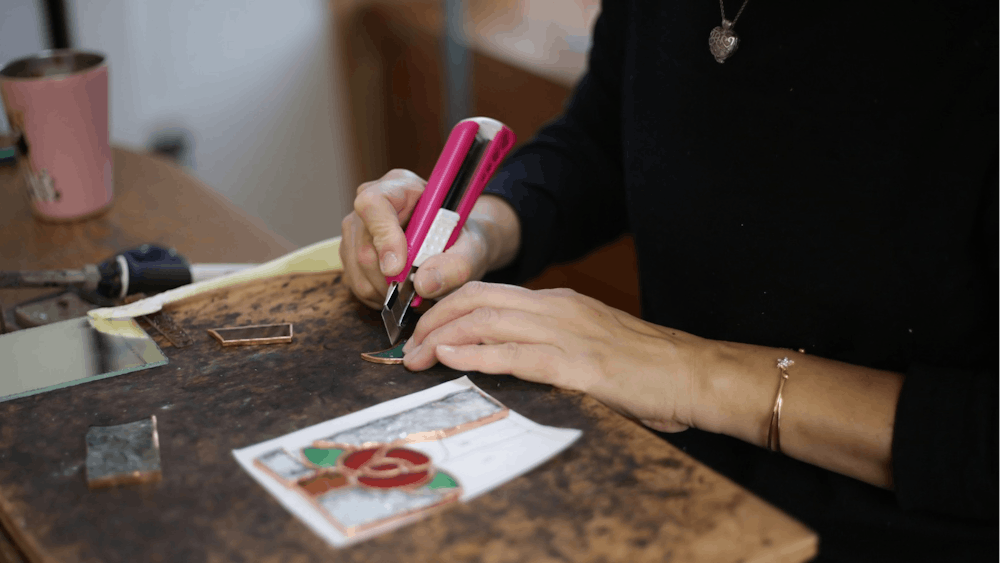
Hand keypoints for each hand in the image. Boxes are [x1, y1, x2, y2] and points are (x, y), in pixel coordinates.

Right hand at [339, 169, 509, 308]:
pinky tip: (401, 291)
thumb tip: (423, 284)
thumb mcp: (472, 249)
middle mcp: (371, 204)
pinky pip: (356, 282)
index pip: (375, 203)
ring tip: (413, 291)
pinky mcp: (350, 251)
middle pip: (365, 246)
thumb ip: (456, 265)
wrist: (456, 245)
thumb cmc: (462, 239)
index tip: (398, 267)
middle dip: (392, 277)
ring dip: (386, 290)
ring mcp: (356, 228)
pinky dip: (379, 295)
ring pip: (358, 268)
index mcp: (401, 187)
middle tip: (418, 291)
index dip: (383, 237)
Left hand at [402, 282, 712, 432]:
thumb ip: (548, 343)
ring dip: (443, 339)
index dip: (446, 308)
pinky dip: (478, 354)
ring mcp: (567, 334)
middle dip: (434, 321)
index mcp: (557, 303)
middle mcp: (556, 309)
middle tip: (407, 348)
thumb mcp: (587, 343)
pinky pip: (517, 354)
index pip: (486, 294)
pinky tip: (452, 357)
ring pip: (488, 322)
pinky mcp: (578, 366)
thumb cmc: (643, 366)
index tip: (421, 330)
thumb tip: (505, 358)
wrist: (694, 374)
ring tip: (416, 357)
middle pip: (477, 301)